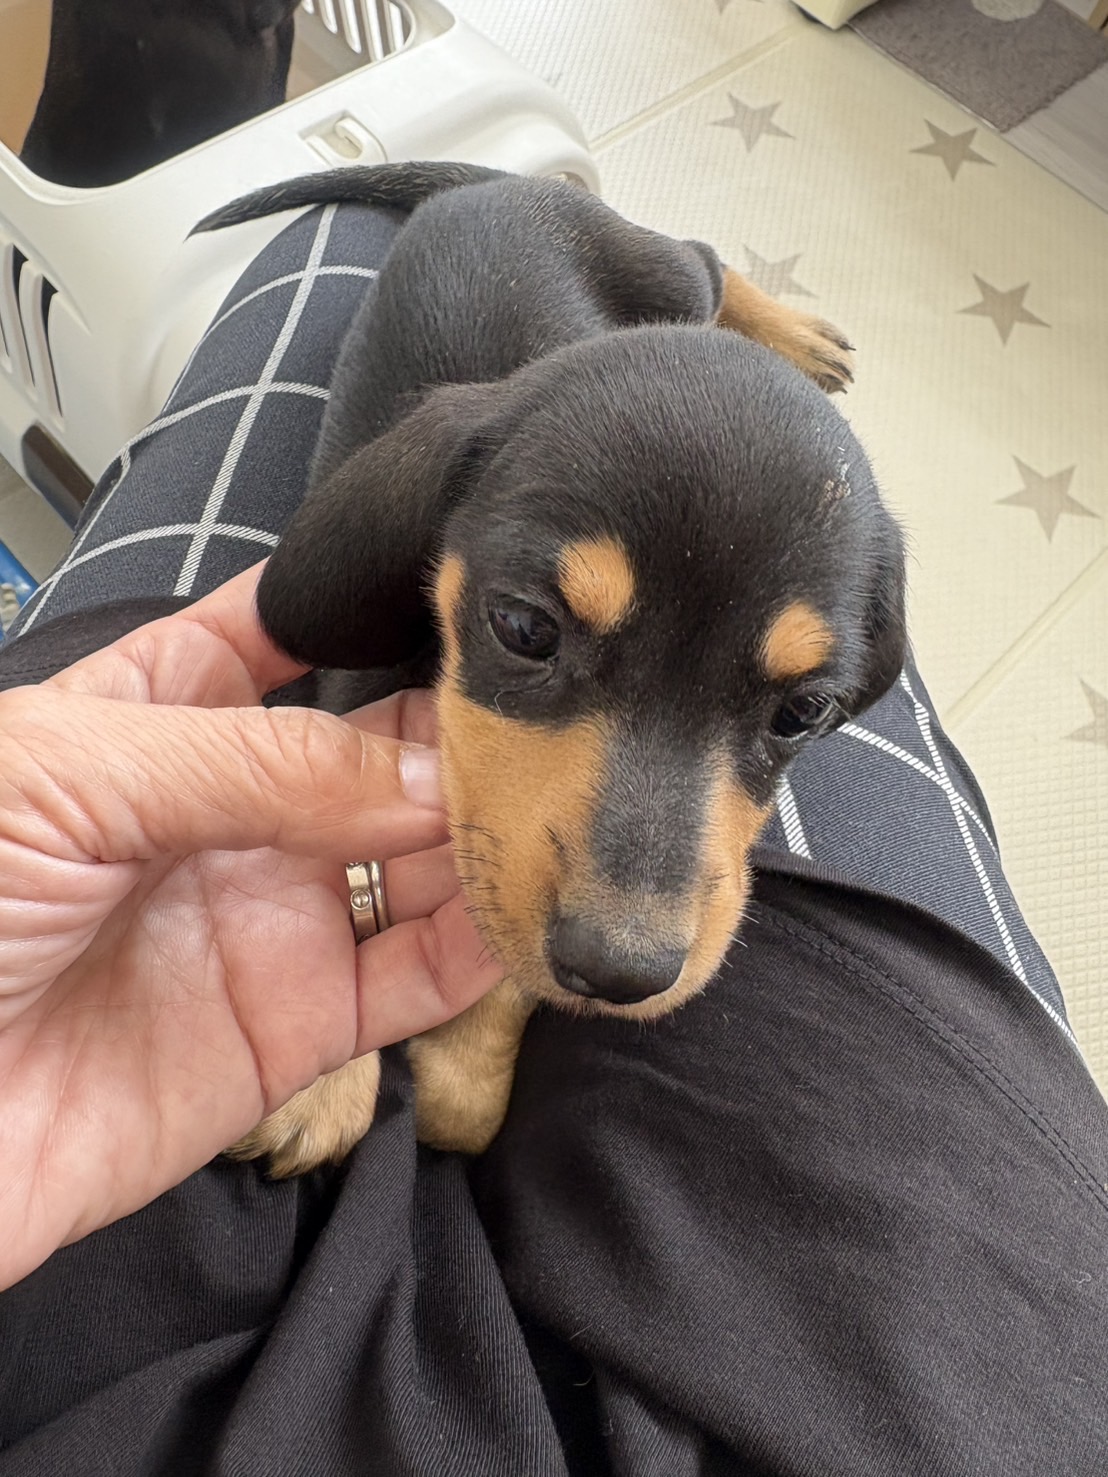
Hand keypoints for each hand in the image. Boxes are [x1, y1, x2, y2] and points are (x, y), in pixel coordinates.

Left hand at [0, 564, 500, 1288]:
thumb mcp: (68, 781)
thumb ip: (255, 761)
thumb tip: (426, 766)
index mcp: (152, 718)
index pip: (281, 634)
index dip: (367, 607)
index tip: (467, 586)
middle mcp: (229, 810)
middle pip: (380, 748)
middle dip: (461, 725)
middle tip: (554, 716)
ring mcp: (271, 916)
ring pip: (419, 859)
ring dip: (491, 833)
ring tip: (571, 804)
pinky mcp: (300, 1026)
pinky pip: (418, 976)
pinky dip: (485, 946)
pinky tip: (532, 903)